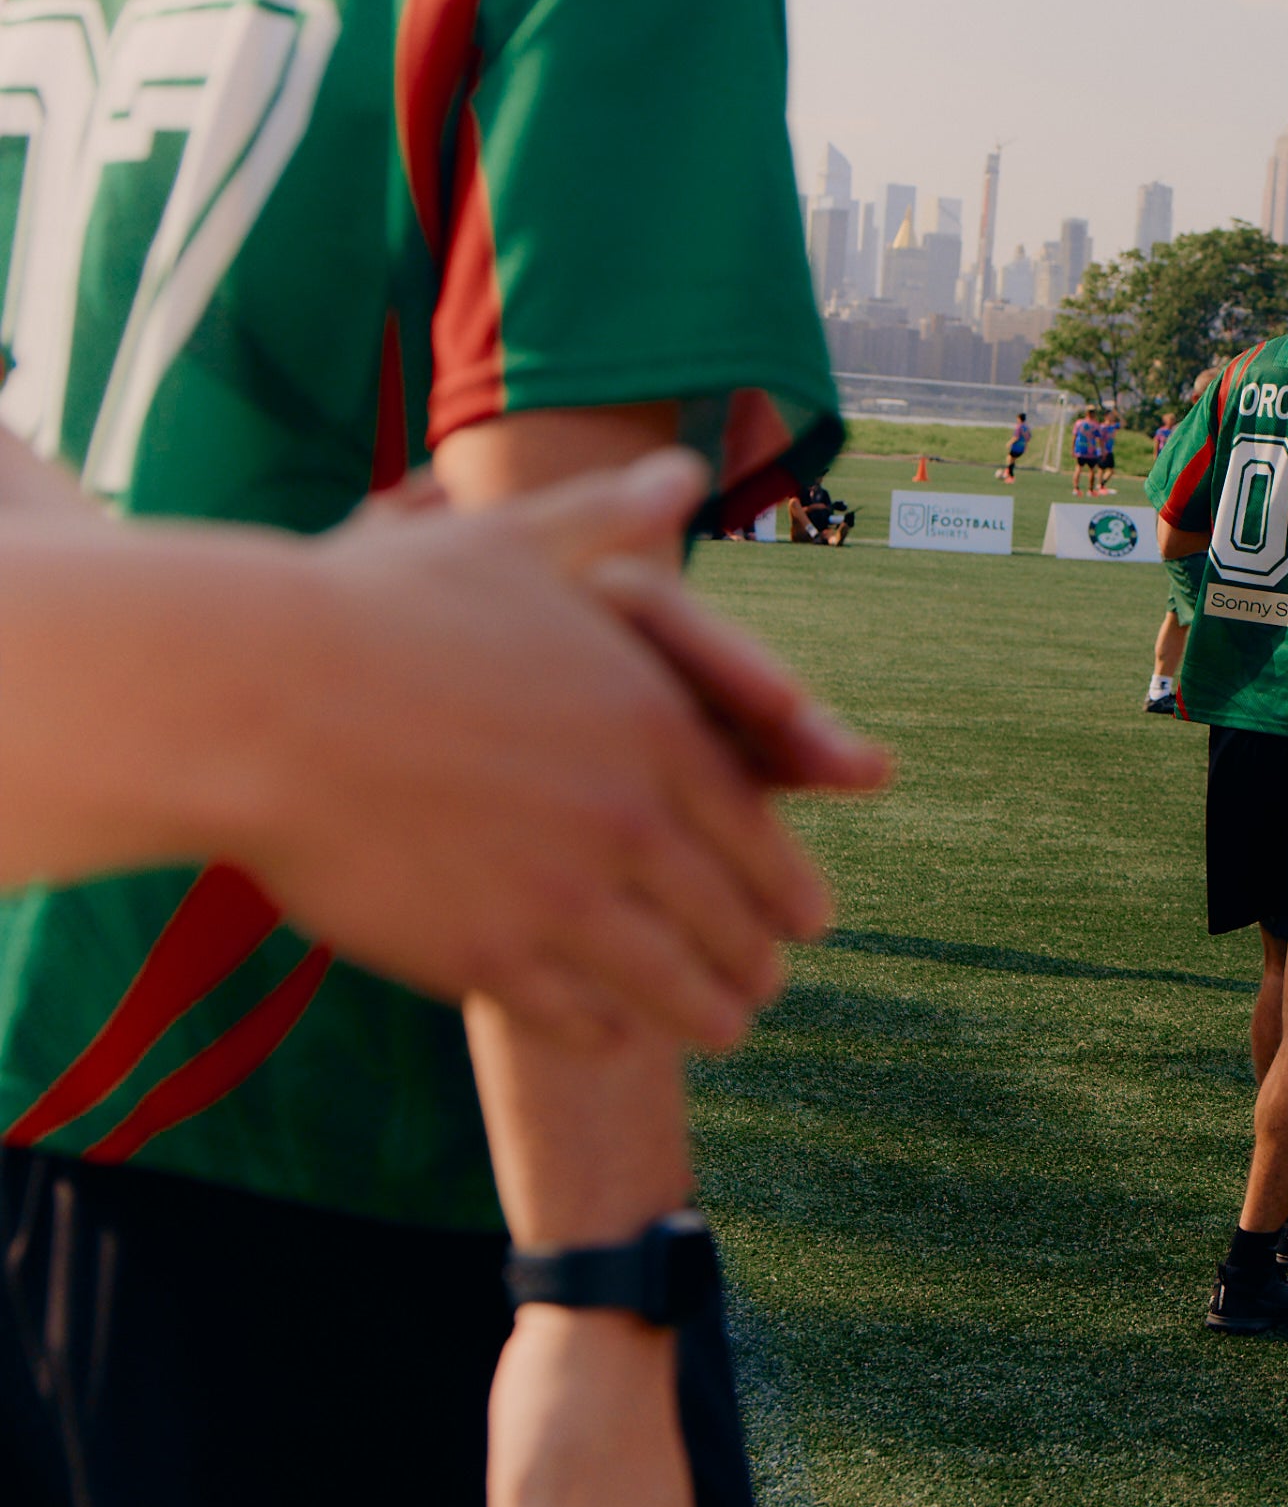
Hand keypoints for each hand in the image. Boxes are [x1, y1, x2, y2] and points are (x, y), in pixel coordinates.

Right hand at [239, 453, 888, 1043]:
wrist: (258, 698)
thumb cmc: (377, 609)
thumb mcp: (510, 545)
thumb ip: (609, 519)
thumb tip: (682, 471)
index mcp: (653, 725)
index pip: (755, 832)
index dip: (788, 888)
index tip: (810, 920)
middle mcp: (627, 817)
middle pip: (728, 920)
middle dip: (756, 964)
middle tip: (765, 989)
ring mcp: (560, 894)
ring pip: (668, 983)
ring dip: (705, 1013)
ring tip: (719, 1028)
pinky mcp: (485, 954)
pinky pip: (576, 1016)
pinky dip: (608, 1033)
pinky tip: (613, 1035)